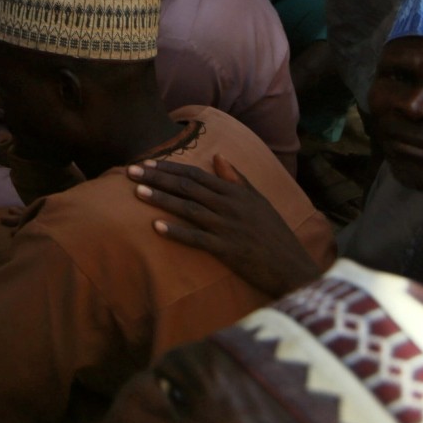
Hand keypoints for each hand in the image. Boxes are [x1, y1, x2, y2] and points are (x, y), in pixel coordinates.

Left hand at [127, 156, 323, 297]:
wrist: (293, 266)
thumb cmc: (274, 233)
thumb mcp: (259, 201)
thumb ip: (237, 179)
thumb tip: (219, 156)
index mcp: (235, 192)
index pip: (195, 174)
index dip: (169, 167)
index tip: (146, 163)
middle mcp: (229, 206)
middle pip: (187, 187)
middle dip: (156, 178)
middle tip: (130, 171)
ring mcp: (228, 227)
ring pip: (188, 209)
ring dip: (161, 199)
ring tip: (136, 192)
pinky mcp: (228, 249)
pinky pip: (197, 239)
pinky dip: (176, 232)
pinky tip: (156, 227)